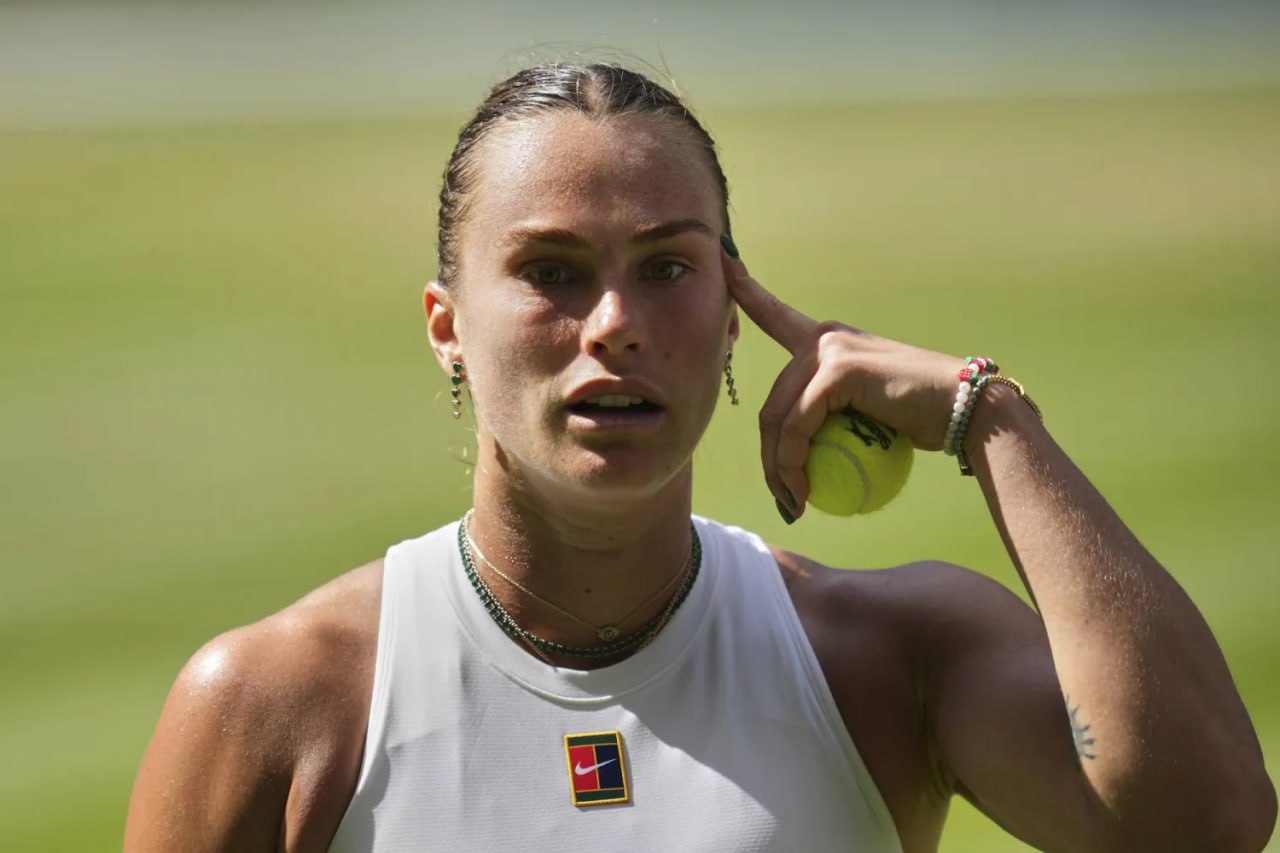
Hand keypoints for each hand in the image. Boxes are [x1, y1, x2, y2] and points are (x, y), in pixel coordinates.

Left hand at [724, 249, 964, 512]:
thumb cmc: (921, 420)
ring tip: (793, 501)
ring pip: (778, 417)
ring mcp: (829, 350)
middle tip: (783, 496)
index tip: (724, 256)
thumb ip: (829, 416)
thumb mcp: (865, 414)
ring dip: (778, 468)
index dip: (746, 290)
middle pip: (772, 402)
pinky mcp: (838, 370)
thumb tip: (798, 457)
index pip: (776, 315)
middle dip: (769, 456)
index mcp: (829, 341)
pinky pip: (799, 425)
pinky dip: (795, 462)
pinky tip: (804, 489)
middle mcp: (824, 338)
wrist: (962, 411)